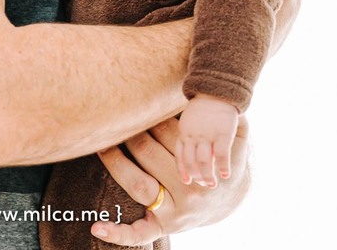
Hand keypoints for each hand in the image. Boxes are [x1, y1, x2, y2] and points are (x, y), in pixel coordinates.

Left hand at [91, 115, 250, 246]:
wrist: (230, 201)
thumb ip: (235, 122)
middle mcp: (189, 194)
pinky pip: (137, 235)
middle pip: (152, 156)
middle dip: (134, 132)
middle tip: (119, 116)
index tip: (144, 104)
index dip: (157, 117)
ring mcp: (173, 214)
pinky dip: (116, 233)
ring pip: (137, 184)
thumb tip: (230, 101)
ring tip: (100, 143)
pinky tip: (97, 227)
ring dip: (116, 162)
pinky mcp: (161, 229)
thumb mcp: (238, 142)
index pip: (176, 137)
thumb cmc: (227, 162)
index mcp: (206, 170)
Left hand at [176, 95, 239, 186]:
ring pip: (204, 161)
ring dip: (208, 175)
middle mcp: (193, 135)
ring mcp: (207, 135)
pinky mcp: (223, 133)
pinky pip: (222, 154)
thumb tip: (189, 152)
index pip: (180, 156)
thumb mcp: (189, 120)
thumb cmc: (205, 108)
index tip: (187, 181)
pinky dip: (223, 166)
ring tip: (212, 184)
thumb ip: (188, 135)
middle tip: (203, 185)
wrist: (218, 90)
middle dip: (196, 176)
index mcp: (184, 132)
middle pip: (191, 162)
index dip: (183, 170)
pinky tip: (225, 175)